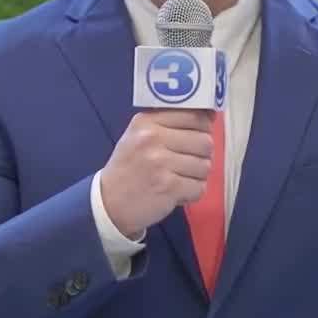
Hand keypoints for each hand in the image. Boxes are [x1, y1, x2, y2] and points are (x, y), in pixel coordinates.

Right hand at [97, 110, 213, 238]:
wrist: (109, 203)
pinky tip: (177, 191)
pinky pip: (200, 187)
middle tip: (187, 161)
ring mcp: (161, 163)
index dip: (204, 126)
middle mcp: (153, 139)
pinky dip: (192, 192)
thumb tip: (209, 115)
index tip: (201, 133)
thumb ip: (168, 122)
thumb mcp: (138, 135)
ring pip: (205, 166)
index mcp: (147, 122)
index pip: (194, 114)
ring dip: (197, 176)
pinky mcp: (168, 187)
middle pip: (205, 141)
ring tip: (179, 177)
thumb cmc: (129, 167)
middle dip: (202, 154)